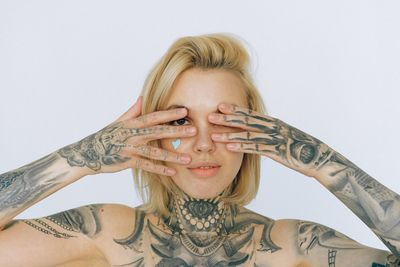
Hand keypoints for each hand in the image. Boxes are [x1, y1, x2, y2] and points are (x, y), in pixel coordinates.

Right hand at [58, 96, 195, 175]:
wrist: (88, 153)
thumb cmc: (106, 136)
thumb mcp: (118, 121)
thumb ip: (133, 110)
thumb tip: (142, 96)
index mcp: (132, 123)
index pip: (153, 116)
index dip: (169, 114)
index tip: (184, 111)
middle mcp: (132, 135)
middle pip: (157, 132)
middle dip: (176, 131)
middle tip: (194, 131)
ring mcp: (130, 148)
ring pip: (154, 151)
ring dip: (172, 155)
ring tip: (188, 159)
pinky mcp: (128, 162)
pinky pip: (147, 166)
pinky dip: (160, 169)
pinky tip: (173, 172)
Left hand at [208, 103, 332, 177]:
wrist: (318, 158)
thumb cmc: (298, 148)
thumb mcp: (282, 136)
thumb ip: (268, 132)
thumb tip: (255, 132)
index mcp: (272, 122)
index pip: (250, 114)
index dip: (234, 109)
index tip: (219, 105)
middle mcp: (272, 127)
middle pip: (246, 121)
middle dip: (227, 118)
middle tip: (210, 115)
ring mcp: (274, 139)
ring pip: (248, 135)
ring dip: (229, 133)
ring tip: (213, 133)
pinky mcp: (276, 152)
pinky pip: (256, 148)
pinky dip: (242, 147)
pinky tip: (229, 147)